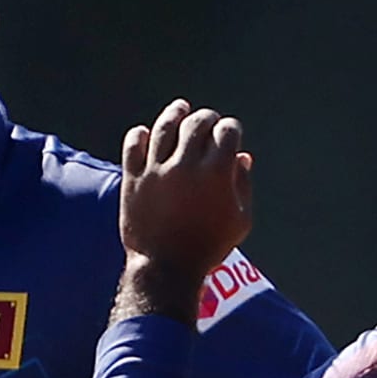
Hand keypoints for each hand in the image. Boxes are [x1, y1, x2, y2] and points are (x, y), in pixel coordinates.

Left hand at [120, 99, 252, 279]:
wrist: (166, 269)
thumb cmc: (208, 247)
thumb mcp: (239, 221)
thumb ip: (242, 185)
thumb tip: (242, 157)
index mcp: (216, 173)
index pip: (226, 131)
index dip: (231, 128)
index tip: (229, 133)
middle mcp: (186, 166)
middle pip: (197, 123)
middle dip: (207, 118)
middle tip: (208, 121)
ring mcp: (157, 170)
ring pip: (165, 127)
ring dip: (175, 113)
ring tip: (180, 108)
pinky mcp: (133, 179)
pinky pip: (134, 144)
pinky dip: (141, 134)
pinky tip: (147, 132)